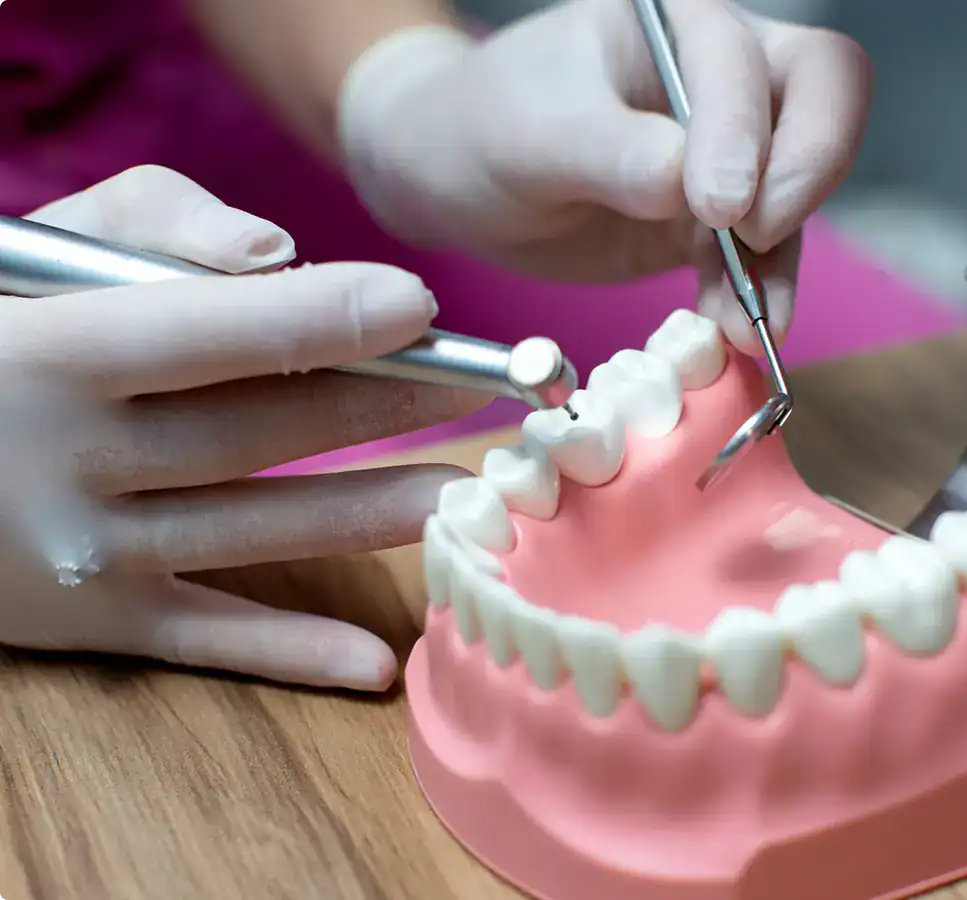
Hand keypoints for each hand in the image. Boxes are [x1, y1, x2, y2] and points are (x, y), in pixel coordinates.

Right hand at [0, 165, 482, 691]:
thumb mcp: (37, 253)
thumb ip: (150, 225)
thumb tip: (277, 255)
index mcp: (56, 352)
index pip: (218, 331)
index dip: (326, 319)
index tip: (422, 308)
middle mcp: (70, 460)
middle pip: (259, 431)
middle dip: (380, 406)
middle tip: (479, 388)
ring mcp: (81, 552)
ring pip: (257, 530)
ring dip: (371, 514)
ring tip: (464, 495)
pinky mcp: (90, 619)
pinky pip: (203, 638)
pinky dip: (288, 653)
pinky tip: (373, 664)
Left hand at [337, 0, 871, 350]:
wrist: (455, 180)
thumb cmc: (484, 126)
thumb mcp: (535, 131)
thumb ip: (614, 151)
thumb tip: (689, 188)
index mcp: (677, 25)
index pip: (754, 62)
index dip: (749, 133)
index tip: (714, 205)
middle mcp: (717, 80)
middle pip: (824, 100)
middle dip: (805, 174)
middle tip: (754, 237)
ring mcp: (722, 154)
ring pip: (795, 194)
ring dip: (776, 262)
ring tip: (744, 323)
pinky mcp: (706, 223)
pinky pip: (754, 258)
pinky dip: (749, 297)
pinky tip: (730, 332)